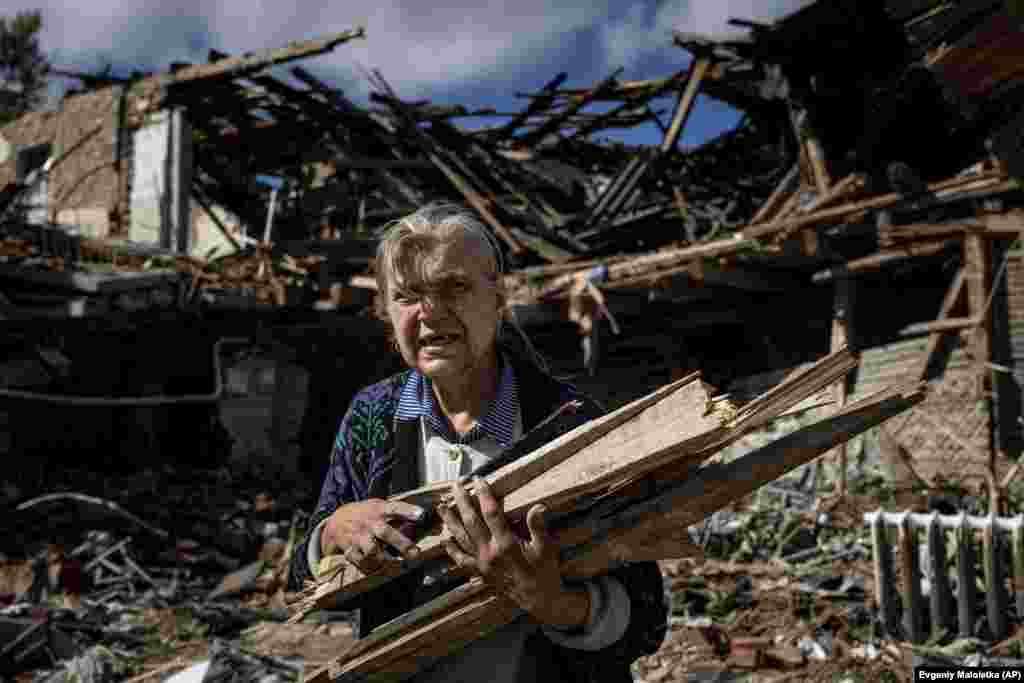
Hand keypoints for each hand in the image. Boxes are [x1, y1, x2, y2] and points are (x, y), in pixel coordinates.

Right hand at [321, 499, 423, 573]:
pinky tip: (376, 567)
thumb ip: (394, 511)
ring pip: (372, 551)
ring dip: (384, 559)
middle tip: (415, 553)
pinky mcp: (350, 549)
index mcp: (378, 510)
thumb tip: (421, 516)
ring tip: (392, 564)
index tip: (421, 514)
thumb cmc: (364, 514)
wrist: (335, 522)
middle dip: (402, 544)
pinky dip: (370, 567)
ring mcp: (359, 537)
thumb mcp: (376, 506)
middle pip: (386, 533)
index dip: (408, 510)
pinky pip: (361, 561)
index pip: (394, 508)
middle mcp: (369, 523)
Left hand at [438, 477, 589, 628]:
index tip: (479, 480)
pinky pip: (461, 560)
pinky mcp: (480, 572)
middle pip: (471, 522)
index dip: (484, 495)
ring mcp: (482, 564)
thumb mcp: (546, 549)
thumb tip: (537, 507)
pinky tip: (445, 539)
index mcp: (506, 545)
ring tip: (441, 506)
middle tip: (456, 485)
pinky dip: (452, 549)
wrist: (538, 600)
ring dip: (450, 521)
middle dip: (462, 502)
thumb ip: (539, 527)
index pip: (491, 514)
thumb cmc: (544, 572)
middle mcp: (490, 553)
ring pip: (461, 539)